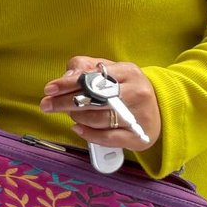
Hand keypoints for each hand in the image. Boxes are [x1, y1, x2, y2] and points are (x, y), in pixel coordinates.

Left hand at [40, 57, 162, 150]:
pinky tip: (78, 128)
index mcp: (129, 72)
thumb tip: (66, 78)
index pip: (92, 77)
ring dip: (77, 117)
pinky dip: (88, 134)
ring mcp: (138, 116)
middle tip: (46, 105)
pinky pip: (107, 138)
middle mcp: (137, 93)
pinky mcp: (138, 136)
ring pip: (98, 118)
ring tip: (71, 114)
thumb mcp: (109, 71)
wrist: (159, 107)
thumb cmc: (125, 87)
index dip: (67, 84)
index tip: (49, 89)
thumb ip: (85, 68)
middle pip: (94, 99)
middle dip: (65, 102)